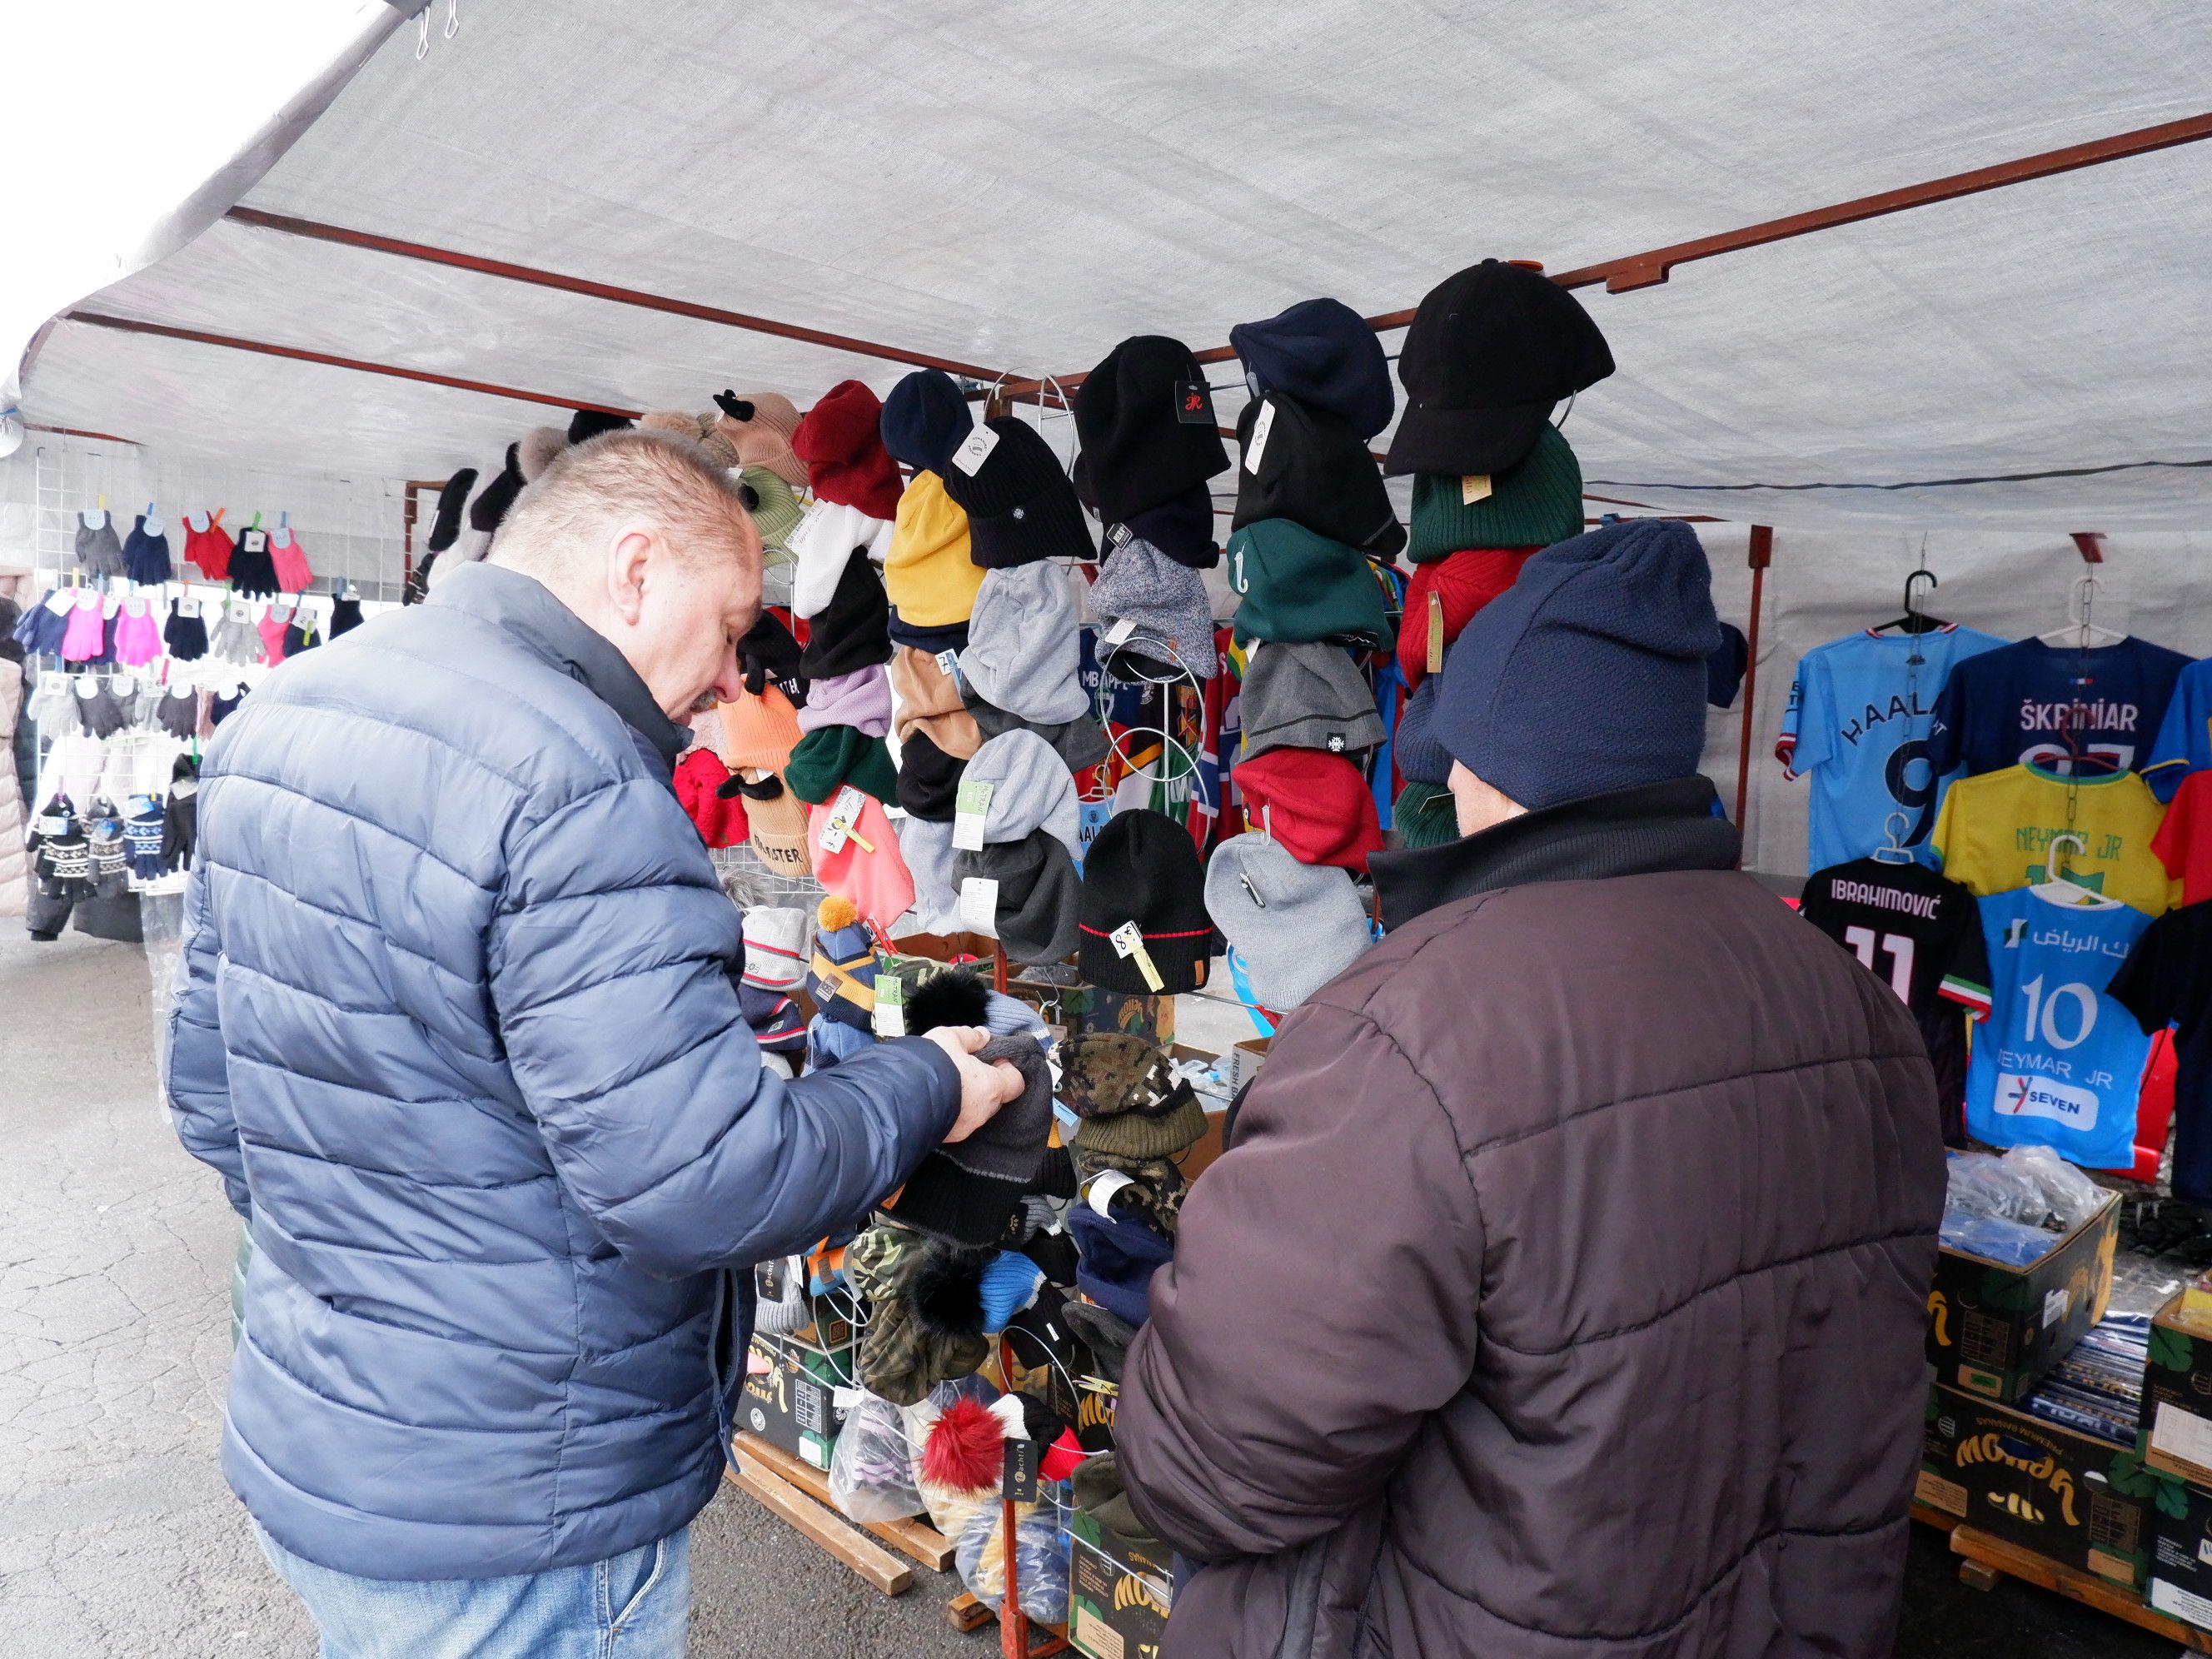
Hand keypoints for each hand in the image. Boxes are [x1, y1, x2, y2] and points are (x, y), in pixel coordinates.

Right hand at [921, 1025, 1023, 1142]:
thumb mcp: (949, 1038)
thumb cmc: (929, 1067)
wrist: (898, 1099)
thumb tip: (982, 1036)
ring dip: (967, 1097)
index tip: (994, 1058)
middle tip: (967, 1067)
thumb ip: (970, 1036)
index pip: (1016, 1082)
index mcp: (991, 1087)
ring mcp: (965, 1128)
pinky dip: (952, 1109)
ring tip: (948, 1081)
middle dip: (985, 1082)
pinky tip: (937, 1096)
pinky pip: (957, 1121)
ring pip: (975, 1110)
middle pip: (996, 1096)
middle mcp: (982, 1112)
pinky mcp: (947, 1137)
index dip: (1007, 1068)